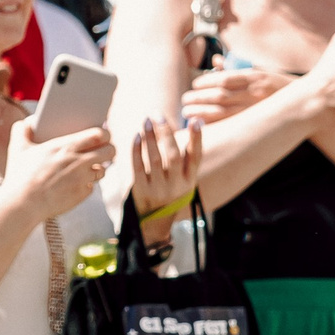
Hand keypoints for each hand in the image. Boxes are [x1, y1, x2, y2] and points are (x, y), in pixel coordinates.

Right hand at [4, 120, 113, 220]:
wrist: (22, 205)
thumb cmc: (19, 176)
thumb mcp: (17, 148)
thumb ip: (21, 130)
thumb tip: (28, 121)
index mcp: (66, 146)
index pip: (99, 134)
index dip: (104, 133)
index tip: (101, 134)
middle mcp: (79, 162)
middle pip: (110, 151)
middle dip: (108, 149)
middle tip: (101, 150)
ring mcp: (82, 180)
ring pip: (103, 170)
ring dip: (96, 168)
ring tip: (85, 168)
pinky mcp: (81, 195)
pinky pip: (91, 187)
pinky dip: (85, 185)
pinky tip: (73, 184)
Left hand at [129, 116, 202, 239]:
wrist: (154, 220)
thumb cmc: (171, 191)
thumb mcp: (184, 179)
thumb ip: (185, 157)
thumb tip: (192, 123)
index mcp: (190, 180)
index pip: (196, 157)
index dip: (197, 139)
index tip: (195, 120)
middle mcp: (176, 185)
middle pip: (172, 156)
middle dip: (166, 133)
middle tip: (158, 115)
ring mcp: (159, 188)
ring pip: (154, 159)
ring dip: (150, 138)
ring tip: (147, 121)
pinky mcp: (142, 190)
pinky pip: (138, 167)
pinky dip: (137, 151)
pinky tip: (137, 137)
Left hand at [181, 67, 292, 124]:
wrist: (306, 103)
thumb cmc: (277, 86)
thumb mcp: (259, 72)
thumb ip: (235, 69)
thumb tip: (214, 60)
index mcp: (255, 77)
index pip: (225, 79)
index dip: (206, 82)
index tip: (194, 85)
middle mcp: (255, 93)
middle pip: (221, 96)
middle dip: (199, 99)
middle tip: (184, 101)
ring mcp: (256, 109)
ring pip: (224, 113)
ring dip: (202, 113)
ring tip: (187, 113)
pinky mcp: (257, 123)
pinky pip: (231, 126)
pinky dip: (214, 126)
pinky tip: (201, 125)